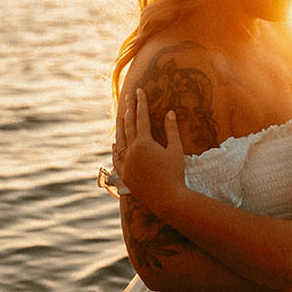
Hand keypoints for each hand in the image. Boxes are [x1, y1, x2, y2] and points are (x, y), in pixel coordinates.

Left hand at [113, 88, 186, 217]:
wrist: (167, 199)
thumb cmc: (175, 174)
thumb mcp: (176, 150)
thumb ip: (171, 130)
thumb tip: (169, 112)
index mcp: (144, 143)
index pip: (141, 117)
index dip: (140, 103)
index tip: (139, 91)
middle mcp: (131, 151)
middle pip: (128, 125)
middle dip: (129, 109)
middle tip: (129, 97)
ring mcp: (126, 163)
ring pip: (120, 140)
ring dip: (120, 126)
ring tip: (121, 115)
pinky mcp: (124, 174)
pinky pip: (116, 158)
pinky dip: (115, 149)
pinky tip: (115, 144)